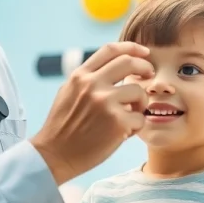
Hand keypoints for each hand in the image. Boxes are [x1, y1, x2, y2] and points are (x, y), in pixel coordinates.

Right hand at [32, 42, 152, 184]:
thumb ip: (88, 79)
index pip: (111, 50)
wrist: (54, 155)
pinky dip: (136, 127)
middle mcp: (92, 84)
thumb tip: (112, 66)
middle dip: (145, 67)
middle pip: (130, 62)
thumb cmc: (63, 127)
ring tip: (130, 116)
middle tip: (149, 76)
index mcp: (80, 76)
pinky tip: (123, 134)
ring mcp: (105, 102)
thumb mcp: (68, 92)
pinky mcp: (117, 122)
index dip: (132, 48)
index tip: (144, 53)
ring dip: (140, 104)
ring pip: (139, 92)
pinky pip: (140, 118)